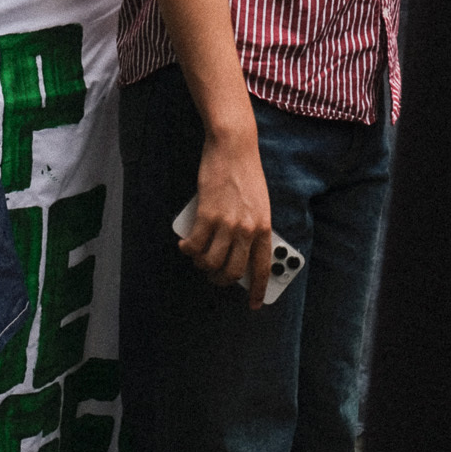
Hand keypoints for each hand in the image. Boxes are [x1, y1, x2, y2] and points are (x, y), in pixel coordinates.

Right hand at [178, 126, 274, 308]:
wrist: (234, 147)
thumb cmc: (245, 173)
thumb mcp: (259, 204)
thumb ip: (252, 228)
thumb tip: (238, 253)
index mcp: (264, 227)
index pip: (263, 268)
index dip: (259, 291)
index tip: (255, 305)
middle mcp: (247, 230)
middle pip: (233, 272)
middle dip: (221, 280)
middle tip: (214, 276)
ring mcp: (226, 223)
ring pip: (211, 262)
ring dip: (202, 265)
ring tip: (198, 258)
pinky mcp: (207, 214)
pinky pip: (194, 244)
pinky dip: (188, 249)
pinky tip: (186, 246)